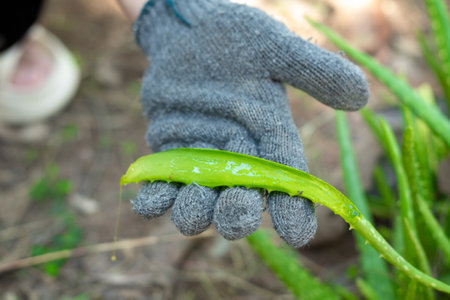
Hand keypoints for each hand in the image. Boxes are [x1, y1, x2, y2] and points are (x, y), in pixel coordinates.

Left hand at [131, 0, 368, 246]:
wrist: (188, 29)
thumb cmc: (236, 36)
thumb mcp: (274, 49)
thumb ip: (313, 71)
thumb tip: (361, 96)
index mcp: (270, 138)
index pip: (287, 180)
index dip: (295, 209)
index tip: (298, 233)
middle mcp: (238, 156)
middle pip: (241, 198)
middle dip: (238, 214)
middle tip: (234, 221)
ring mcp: (201, 157)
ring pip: (200, 198)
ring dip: (194, 211)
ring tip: (191, 216)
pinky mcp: (170, 152)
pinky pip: (162, 183)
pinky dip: (155, 197)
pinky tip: (148, 205)